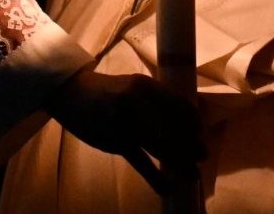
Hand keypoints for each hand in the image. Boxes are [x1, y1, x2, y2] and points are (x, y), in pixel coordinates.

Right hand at [45, 65, 205, 194]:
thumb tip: (186, 120)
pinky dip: (156, 178)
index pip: (180, 106)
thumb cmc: (108, 91)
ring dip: (180, 163)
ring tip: (193, 175)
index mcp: (147, 85)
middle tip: (202, 156)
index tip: (200, 134)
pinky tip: (168, 187)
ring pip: (161, 146)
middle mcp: (138, 102)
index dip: (194, 123)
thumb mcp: (135, 86)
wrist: (70, 94)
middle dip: (191, 145)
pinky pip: (141, 162)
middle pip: (174, 128)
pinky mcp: (115, 141)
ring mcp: (126, 122)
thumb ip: (157, 99)